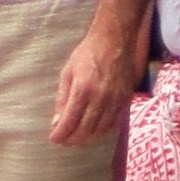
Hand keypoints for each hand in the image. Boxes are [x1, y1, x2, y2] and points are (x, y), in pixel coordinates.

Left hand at [48, 16, 141, 151]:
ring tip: (77, 138)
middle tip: (64, 141)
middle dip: (72, 140)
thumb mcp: (68, 72)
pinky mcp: (125, 99)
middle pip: (85, 130)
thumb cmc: (88, 52)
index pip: (70, 121)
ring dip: (87, 138)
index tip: (54, 138)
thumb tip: (57, 121)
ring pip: (100, 130)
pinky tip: (94, 130)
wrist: (114, 39)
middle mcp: (100, 97)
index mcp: (83, 88)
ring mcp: (115, 99)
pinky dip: (102, 131)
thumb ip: (62, 98)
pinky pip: (113, 123)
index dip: (60, 134)